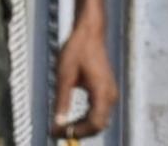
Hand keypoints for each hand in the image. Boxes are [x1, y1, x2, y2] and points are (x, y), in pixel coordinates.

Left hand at [52, 21, 116, 138]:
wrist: (89, 33)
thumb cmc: (76, 50)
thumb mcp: (64, 75)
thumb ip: (62, 100)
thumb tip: (58, 122)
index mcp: (102, 92)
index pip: (95, 123)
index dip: (78, 132)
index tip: (58, 133)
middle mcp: (110, 96)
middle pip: (98, 125)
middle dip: (79, 131)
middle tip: (57, 132)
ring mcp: (110, 94)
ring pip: (99, 119)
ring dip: (82, 126)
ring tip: (61, 127)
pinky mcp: (106, 91)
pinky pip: (98, 111)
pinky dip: (86, 118)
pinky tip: (71, 118)